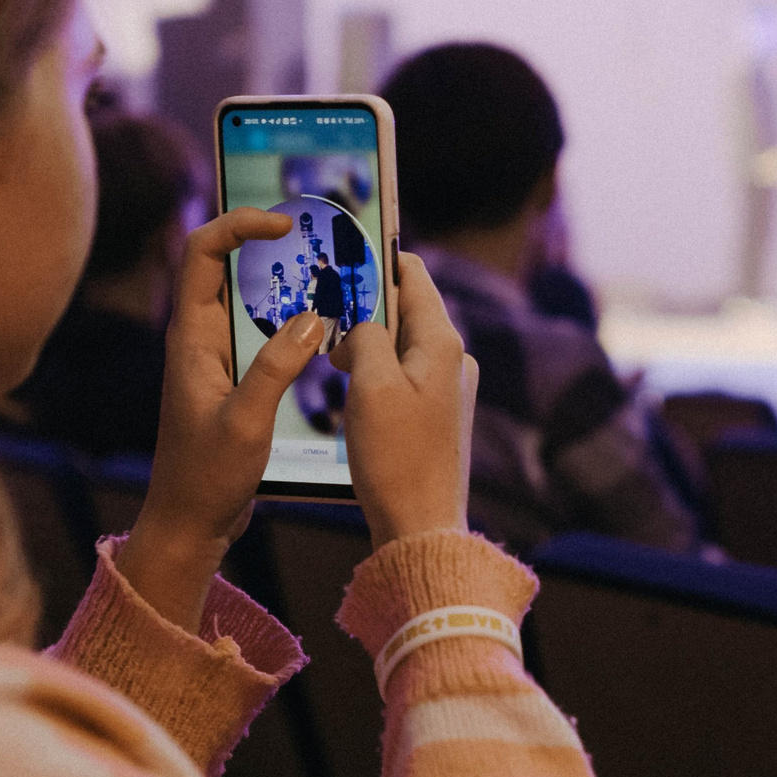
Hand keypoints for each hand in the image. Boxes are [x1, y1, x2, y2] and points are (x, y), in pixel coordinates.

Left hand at [116, 207, 321, 628]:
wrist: (189, 525)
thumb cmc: (206, 478)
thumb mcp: (246, 422)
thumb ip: (277, 367)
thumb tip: (313, 316)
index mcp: (191, 338)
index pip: (202, 251)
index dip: (239, 224)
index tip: (283, 225)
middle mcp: (200, 338)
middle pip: (224, 264)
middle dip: (265, 243)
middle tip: (314, 238)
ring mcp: (217, 358)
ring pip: (247, 299)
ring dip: (282, 282)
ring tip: (327, 275)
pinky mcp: (234, 380)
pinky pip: (262, 333)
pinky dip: (291, 320)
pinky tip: (324, 329)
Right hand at [330, 251, 473, 550]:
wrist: (420, 529)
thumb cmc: (395, 457)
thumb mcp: (369, 384)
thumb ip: (366, 336)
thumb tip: (361, 327)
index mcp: (442, 342)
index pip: (412, 275)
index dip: (378, 258)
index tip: (344, 248)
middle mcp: (453, 360)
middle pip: (405, 310)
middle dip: (365, 306)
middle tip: (322, 303)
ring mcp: (449, 390)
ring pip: (400, 346)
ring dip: (366, 343)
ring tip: (329, 352)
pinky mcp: (437, 417)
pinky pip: (401, 376)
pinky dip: (374, 372)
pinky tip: (348, 386)